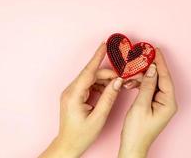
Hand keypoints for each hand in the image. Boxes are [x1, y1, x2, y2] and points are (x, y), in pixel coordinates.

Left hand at [39, 42, 123, 157]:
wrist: (68, 144)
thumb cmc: (81, 134)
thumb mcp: (99, 117)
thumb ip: (109, 97)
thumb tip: (118, 82)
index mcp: (74, 95)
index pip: (88, 71)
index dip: (97, 57)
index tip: (104, 44)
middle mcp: (70, 90)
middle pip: (91, 75)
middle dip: (108, 75)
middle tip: (122, 78)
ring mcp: (71, 93)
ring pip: (91, 79)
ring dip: (104, 81)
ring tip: (116, 86)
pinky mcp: (74, 96)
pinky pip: (89, 85)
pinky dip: (99, 86)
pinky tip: (107, 90)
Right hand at [118, 48, 177, 157]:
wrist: (132, 146)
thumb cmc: (137, 131)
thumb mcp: (140, 106)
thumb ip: (147, 86)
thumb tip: (152, 69)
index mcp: (168, 103)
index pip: (165, 77)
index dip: (160, 62)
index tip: (155, 50)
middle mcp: (168, 102)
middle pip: (160, 79)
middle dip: (148, 69)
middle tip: (139, 59)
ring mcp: (161, 103)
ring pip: (153, 83)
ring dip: (141, 78)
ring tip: (129, 77)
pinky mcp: (154, 105)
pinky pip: (149, 89)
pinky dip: (140, 85)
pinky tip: (131, 84)